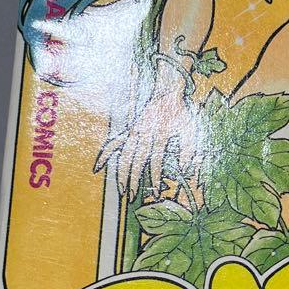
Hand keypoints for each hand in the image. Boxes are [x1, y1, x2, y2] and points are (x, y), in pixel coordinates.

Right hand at [95, 60, 197, 199]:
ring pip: (124, 156)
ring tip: (120, 191)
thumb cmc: (181, 112)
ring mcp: (133, 132)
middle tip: (130, 198)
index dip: (155, 178)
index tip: (155, 194)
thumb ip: (189, 149)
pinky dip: (105, 155)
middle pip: (136, 162)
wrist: (167, 90)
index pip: (156, 161)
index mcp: (159, 134)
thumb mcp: (191, 128)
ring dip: (121, 174)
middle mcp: (143, 134)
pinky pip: (114, 143)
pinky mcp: (128, 130)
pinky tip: (97, 168)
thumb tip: (184, 169)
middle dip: (133, 181)